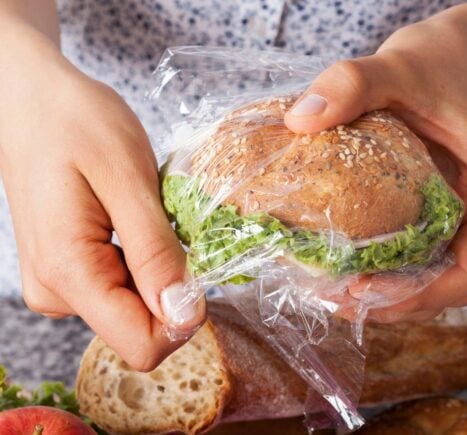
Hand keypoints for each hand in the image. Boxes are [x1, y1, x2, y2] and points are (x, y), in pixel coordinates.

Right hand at [0, 21, 204, 370]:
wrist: (32, 102)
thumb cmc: (77, 125)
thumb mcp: (128, 180)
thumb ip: (155, 254)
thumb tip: (185, 316)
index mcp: (69, 273)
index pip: (141, 345)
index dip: (182, 317)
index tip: (194, 268)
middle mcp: (57, 292)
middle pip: (139, 328)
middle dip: (169, 285)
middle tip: (164, 226)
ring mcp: (59, 285)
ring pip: (133, 308)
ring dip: (155, 268)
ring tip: (142, 216)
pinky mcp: (68, 272)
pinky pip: (120, 287)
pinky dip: (141, 261)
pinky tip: (130, 221)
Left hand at [285, 4, 466, 321]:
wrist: (460, 47)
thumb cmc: (447, 58)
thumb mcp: (405, 66)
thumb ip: (356, 84)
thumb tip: (300, 119)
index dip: (419, 297)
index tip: (363, 293)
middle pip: (437, 281)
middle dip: (387, 300)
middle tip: (332, 297)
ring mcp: (448, 207)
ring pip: (421, 266)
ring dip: (378, 286)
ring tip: (327, 287)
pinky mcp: (424, 198)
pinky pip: (405, 240)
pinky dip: (375, 257)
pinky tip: (335, 251)